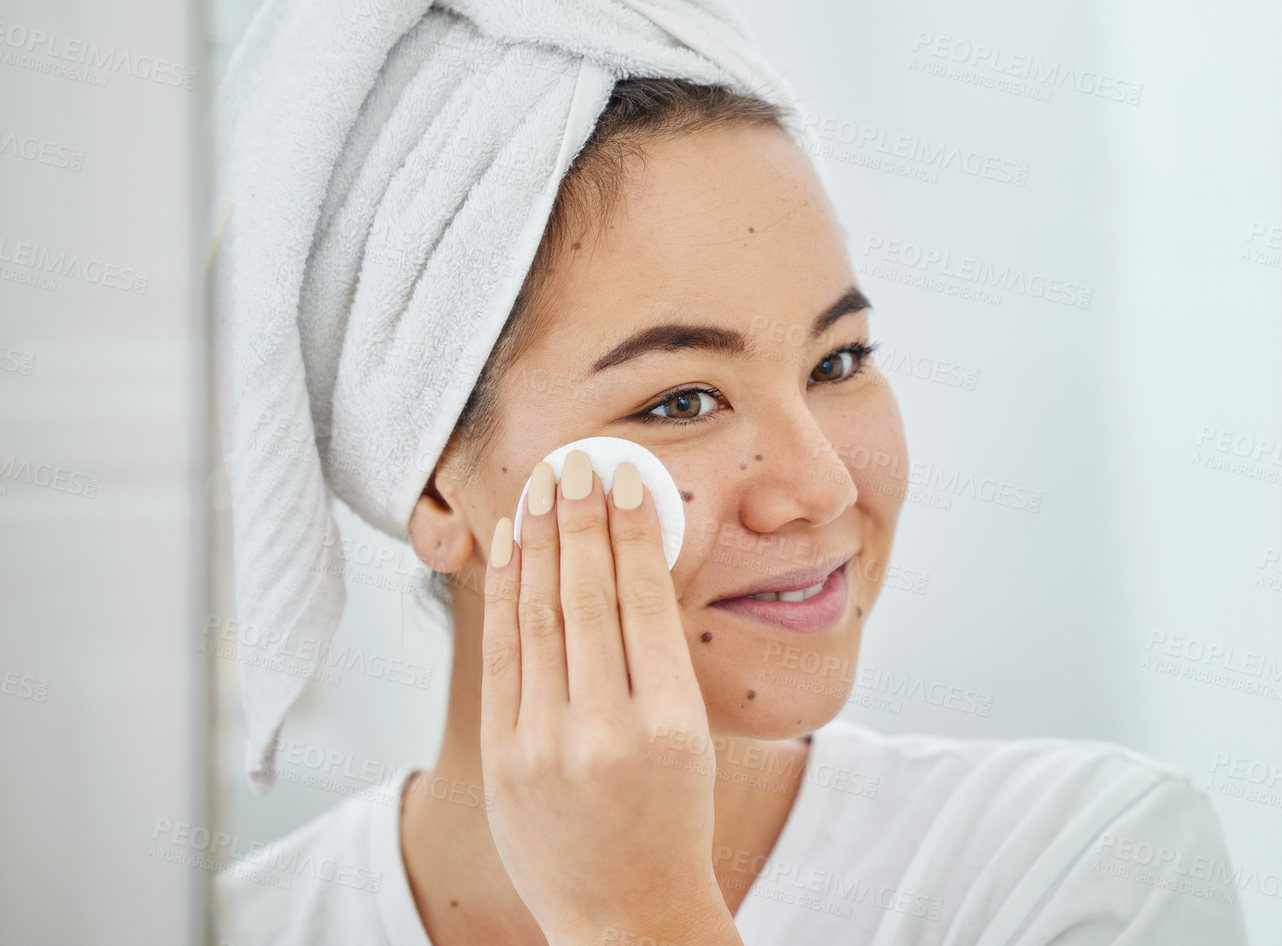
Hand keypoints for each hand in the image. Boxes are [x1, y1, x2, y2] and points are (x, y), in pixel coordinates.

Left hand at [481, 452, 739, 945]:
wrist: (626, 914)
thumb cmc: (672, 817)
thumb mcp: (694, 740)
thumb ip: (662, 662)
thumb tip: (636, 563)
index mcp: (671, 726)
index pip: (645, 604)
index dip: (634, 534)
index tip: (627, 482)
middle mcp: (605, 733)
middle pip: (586, 601)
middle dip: (580, 522)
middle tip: (578, 464)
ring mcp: (546, 749)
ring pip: (539, 620)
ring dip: (539, 544)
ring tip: (542, 490)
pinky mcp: (504, 760)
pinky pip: (503, 658)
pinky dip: (506, 596)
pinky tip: (512, 552)